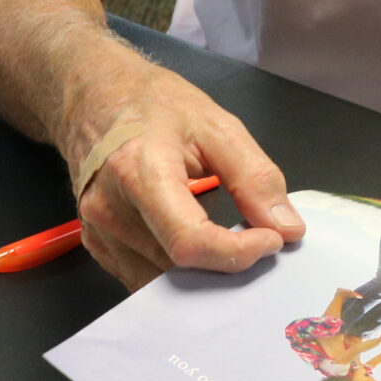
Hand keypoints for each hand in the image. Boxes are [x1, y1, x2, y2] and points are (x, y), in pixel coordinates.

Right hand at [70, 65, 303, 288]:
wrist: (95, 97)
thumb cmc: (153, 105)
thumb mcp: (218, 126)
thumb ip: (255, 178)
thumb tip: (285, 227)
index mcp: (139, 172)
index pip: (189, 242)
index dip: (238, 252)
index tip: (272, 239)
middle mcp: (109, 210)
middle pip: (177, 267)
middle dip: (228, 262)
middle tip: (260, 237)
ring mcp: (98, 232)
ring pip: (161, 283)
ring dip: (205, 273)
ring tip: (232, 239)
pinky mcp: (97, 244)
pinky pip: (143, 277)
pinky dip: (179, 273)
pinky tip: (201, 245)